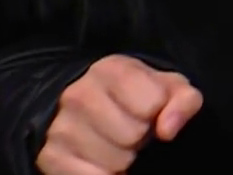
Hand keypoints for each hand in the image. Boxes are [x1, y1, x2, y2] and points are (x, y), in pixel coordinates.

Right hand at [37, 55, 200, 174]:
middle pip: (132, 136)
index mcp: (111, 70)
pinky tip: (103, 162)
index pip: (151, 104)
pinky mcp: (49, 157)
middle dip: (141, 139)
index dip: (159, 114)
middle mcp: (79, 95)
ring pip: (114, 162)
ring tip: (118, 145)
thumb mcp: (168, 88)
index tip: (153, 113)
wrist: (88, 107)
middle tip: (135, 133)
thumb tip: (168, 130)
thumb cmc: (139, 96)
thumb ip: (183, 101)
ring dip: (123, 160)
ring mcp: (60, 127)